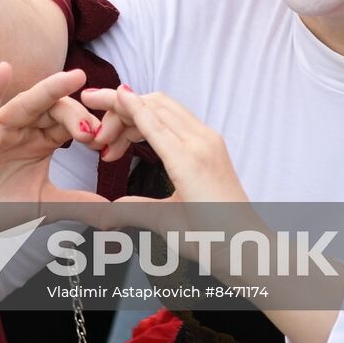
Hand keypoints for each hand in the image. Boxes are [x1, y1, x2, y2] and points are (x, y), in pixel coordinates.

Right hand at [0, 63, 106, 209]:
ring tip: (74, 78)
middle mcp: (20, 130)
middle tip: (94, 132)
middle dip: (76, 116)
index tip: (105, 143)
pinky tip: (2, 70)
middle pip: (53, 110)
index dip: (88, 126)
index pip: (68, 122)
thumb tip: (113, 210)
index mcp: (39, 140)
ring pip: (26, 105)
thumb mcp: (44, 205)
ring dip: (50, 90)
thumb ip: (76, 203)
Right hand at [84, 86, 253, 237]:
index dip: (117, 104)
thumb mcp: (166, 224)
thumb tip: (102, 212)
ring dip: (135, 115)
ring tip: (110, 142)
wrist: (249, 246)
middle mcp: (201, 142)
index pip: (148, 117)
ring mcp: (209, 140)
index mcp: (188, 159)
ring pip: (165, 108)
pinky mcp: (212, 144)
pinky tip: (135, 140)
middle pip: (154, 105)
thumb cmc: (215, 238)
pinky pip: (177, 118)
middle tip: (96, 131)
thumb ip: (131, 209)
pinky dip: (152, 120)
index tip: (94, 96)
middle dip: (120, 110)